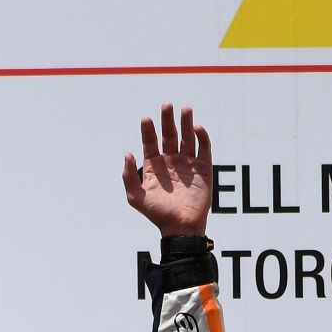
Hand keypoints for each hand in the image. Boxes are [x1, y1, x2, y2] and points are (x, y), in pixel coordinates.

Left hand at [122, 103, 211, 236]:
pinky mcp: (203, 169)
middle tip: (167, 105)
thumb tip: (128, 153)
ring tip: (185, 109)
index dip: (148, 130)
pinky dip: (202, 138)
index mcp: (154, 166)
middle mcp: (171, 162)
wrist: (180, 227)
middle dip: (168, 120)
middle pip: (170, 135)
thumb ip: (128, 176)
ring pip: (187, 138)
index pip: (151, 142)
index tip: (146, 119)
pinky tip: (197, 128)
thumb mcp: (135, 197)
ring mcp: (188, 164)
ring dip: (186, 123)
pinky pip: (204, 149)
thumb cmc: (157, 213)